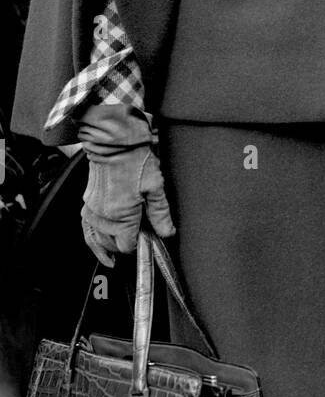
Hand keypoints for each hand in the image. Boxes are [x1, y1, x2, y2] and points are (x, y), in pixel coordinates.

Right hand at [77, 103, 174, 266]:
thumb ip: (160, 214)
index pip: (127, 245)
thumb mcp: (155, 187)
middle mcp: (103, 217)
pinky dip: (91, 239)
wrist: (114, 142)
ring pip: (97, 239)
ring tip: (115, 254)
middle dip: (125, 244)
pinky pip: (86, 228)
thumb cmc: (136, 160)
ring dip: (107, 246)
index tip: (147, 239)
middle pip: (112, 244)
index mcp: (121, 216)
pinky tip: (97, 244)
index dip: (138, 245)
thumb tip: (167, 233)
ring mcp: (92, 210)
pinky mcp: (87, 202)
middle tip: (138, 238)